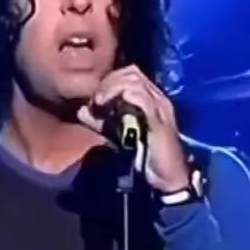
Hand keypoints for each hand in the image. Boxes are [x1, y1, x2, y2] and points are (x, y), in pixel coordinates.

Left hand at [77, 65, 189, 192]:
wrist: (167, 178)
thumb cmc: (145, 155)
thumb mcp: (118, 134)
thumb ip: (101, 122)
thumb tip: (82, 110)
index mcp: (151, 99)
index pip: (131, 73)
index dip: (111, 79)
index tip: (97, 96)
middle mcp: (158, 99)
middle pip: (132, 72)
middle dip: (110, 81)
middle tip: (98, 98)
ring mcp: (161, 108)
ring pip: (135, 81)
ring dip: (113, 87)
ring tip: (101, 101)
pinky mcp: (160, 121)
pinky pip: (142, 98)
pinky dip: (124, 97)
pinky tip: (111, 106)